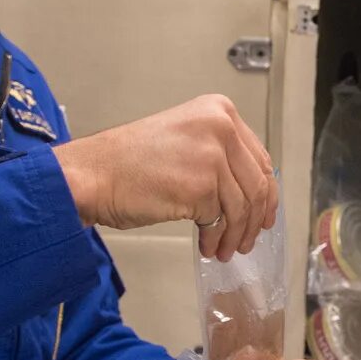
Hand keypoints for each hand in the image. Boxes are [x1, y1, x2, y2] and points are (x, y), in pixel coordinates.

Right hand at [53, 95, 276, 260]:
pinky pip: (220, 220)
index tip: (264, 216)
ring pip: (242, 207)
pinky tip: (206, 245)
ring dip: (233, 234)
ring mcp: (213, 155)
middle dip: (253, 220)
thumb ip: (220, 154)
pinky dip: (215, 237)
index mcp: (219, 110)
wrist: (94, 174)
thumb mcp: (186, 140)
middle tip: (246, 240)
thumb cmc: (128, 162)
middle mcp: (221, 126)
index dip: (266, 193)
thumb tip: (250, 190)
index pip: (259, 158)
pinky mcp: (202, 185)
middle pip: (257, 184)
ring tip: (222, 249)